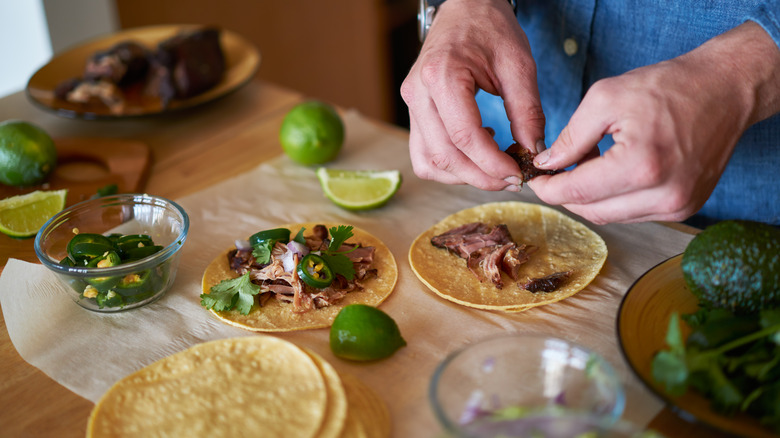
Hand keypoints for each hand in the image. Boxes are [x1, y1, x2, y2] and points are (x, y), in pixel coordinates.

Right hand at [400, 0, 544, 190]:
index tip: (518, 175)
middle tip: (512, 178)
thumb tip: (533, 153)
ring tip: (494, 166)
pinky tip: (475, 151)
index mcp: (442, 75)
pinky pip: (424, 154)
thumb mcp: (519, 65)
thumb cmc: (491, 28)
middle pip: (444, 156)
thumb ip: (527, 111)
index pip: (464, 136)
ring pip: (429, 162)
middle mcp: (418, 93)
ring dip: (463, 176)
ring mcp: (411, 104)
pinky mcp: (414, 112)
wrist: (465, 7)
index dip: (491, 164)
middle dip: (480, 176)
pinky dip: (449, 165)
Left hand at [529, 21, 779, 223]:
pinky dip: (614, 198)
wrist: (724, 90)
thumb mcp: (606, 99)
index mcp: (641, 166)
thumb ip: (571, 137)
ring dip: (591, 197)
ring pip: (611, 216)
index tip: (535, 180)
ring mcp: (678, 205)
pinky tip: (612, 173)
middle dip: (567, 194)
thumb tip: (547, 164)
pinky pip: (633, 213)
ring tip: (588, 165)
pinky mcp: (685, 207)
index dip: (549, 189)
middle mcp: (663, 195)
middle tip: (556, 171)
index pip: (578, 192)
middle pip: (592, 211)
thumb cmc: (667, 87)